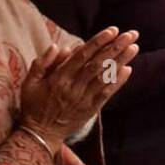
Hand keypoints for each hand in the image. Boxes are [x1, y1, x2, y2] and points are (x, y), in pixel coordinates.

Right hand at [19, 27, 139, 151]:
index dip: (98, 42)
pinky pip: (107, 93)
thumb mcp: (30, 83)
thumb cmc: (34, 105)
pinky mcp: (92, 109)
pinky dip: (118, 81)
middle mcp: (74, 87)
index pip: (82, 55)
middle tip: (132, 34)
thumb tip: (60, 46)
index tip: (112, 30)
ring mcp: (84, 99)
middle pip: (98, 63)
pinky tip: (128, 69)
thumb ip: (42, 63)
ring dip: (122, 61)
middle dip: (116, 47)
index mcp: (59, 78)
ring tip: (134, 47)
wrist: (40, 134)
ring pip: (105, 76)